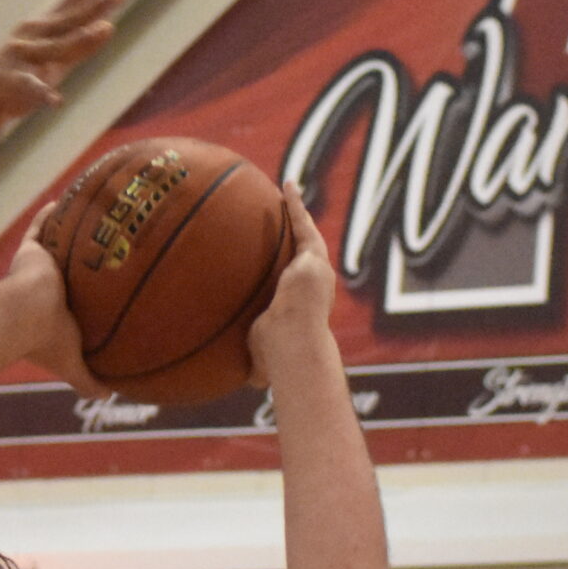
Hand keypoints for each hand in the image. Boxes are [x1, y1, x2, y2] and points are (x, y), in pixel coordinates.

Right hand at [0, 0, 124, 145]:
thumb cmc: (20, 81)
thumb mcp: (56, 64)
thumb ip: (81, 47)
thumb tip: (109, 26)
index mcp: (47, 27)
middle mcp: (33, 35)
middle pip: (70, 19)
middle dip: (95, 7)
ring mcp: (19, 57)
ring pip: (55, 49)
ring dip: (80, 41)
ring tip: (104, 30)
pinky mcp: (6, 82)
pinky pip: (27, 87)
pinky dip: (40, 93)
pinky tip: (54, 99)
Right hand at [6, 222, 102, 396]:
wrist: (18, 317)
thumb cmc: (44, 340)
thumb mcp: (72, 363)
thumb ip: (87, 380)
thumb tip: (108, 397)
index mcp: (52, 311)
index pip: (71, 301)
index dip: (83, 295)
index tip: (101, 286)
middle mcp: (44, 288)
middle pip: (66, 270)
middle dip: (79, 261)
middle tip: (104, 248)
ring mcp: (36, 267)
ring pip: (56, 246)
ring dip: (69, 233)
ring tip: (92, 218)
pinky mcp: (31, 250)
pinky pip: (42, 226)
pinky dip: (51, 214)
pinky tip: (68, 199)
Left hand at [245, 187, 336, 390]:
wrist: (294, 345)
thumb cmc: (279, 359)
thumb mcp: (264, 357)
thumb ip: (259, 361)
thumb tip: (250, 382)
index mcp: (305, 306)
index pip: (297, 284)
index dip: (292, 271)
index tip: (285, 264)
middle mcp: (316, 285)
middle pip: (307, 253)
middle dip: (299, 234)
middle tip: (290, 217)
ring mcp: (316, 270)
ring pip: (306, 235)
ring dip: (298, 214)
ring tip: (287, 193)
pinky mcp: (312, 257)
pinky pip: (301, 224)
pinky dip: (295, 205)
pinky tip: (286, 185)